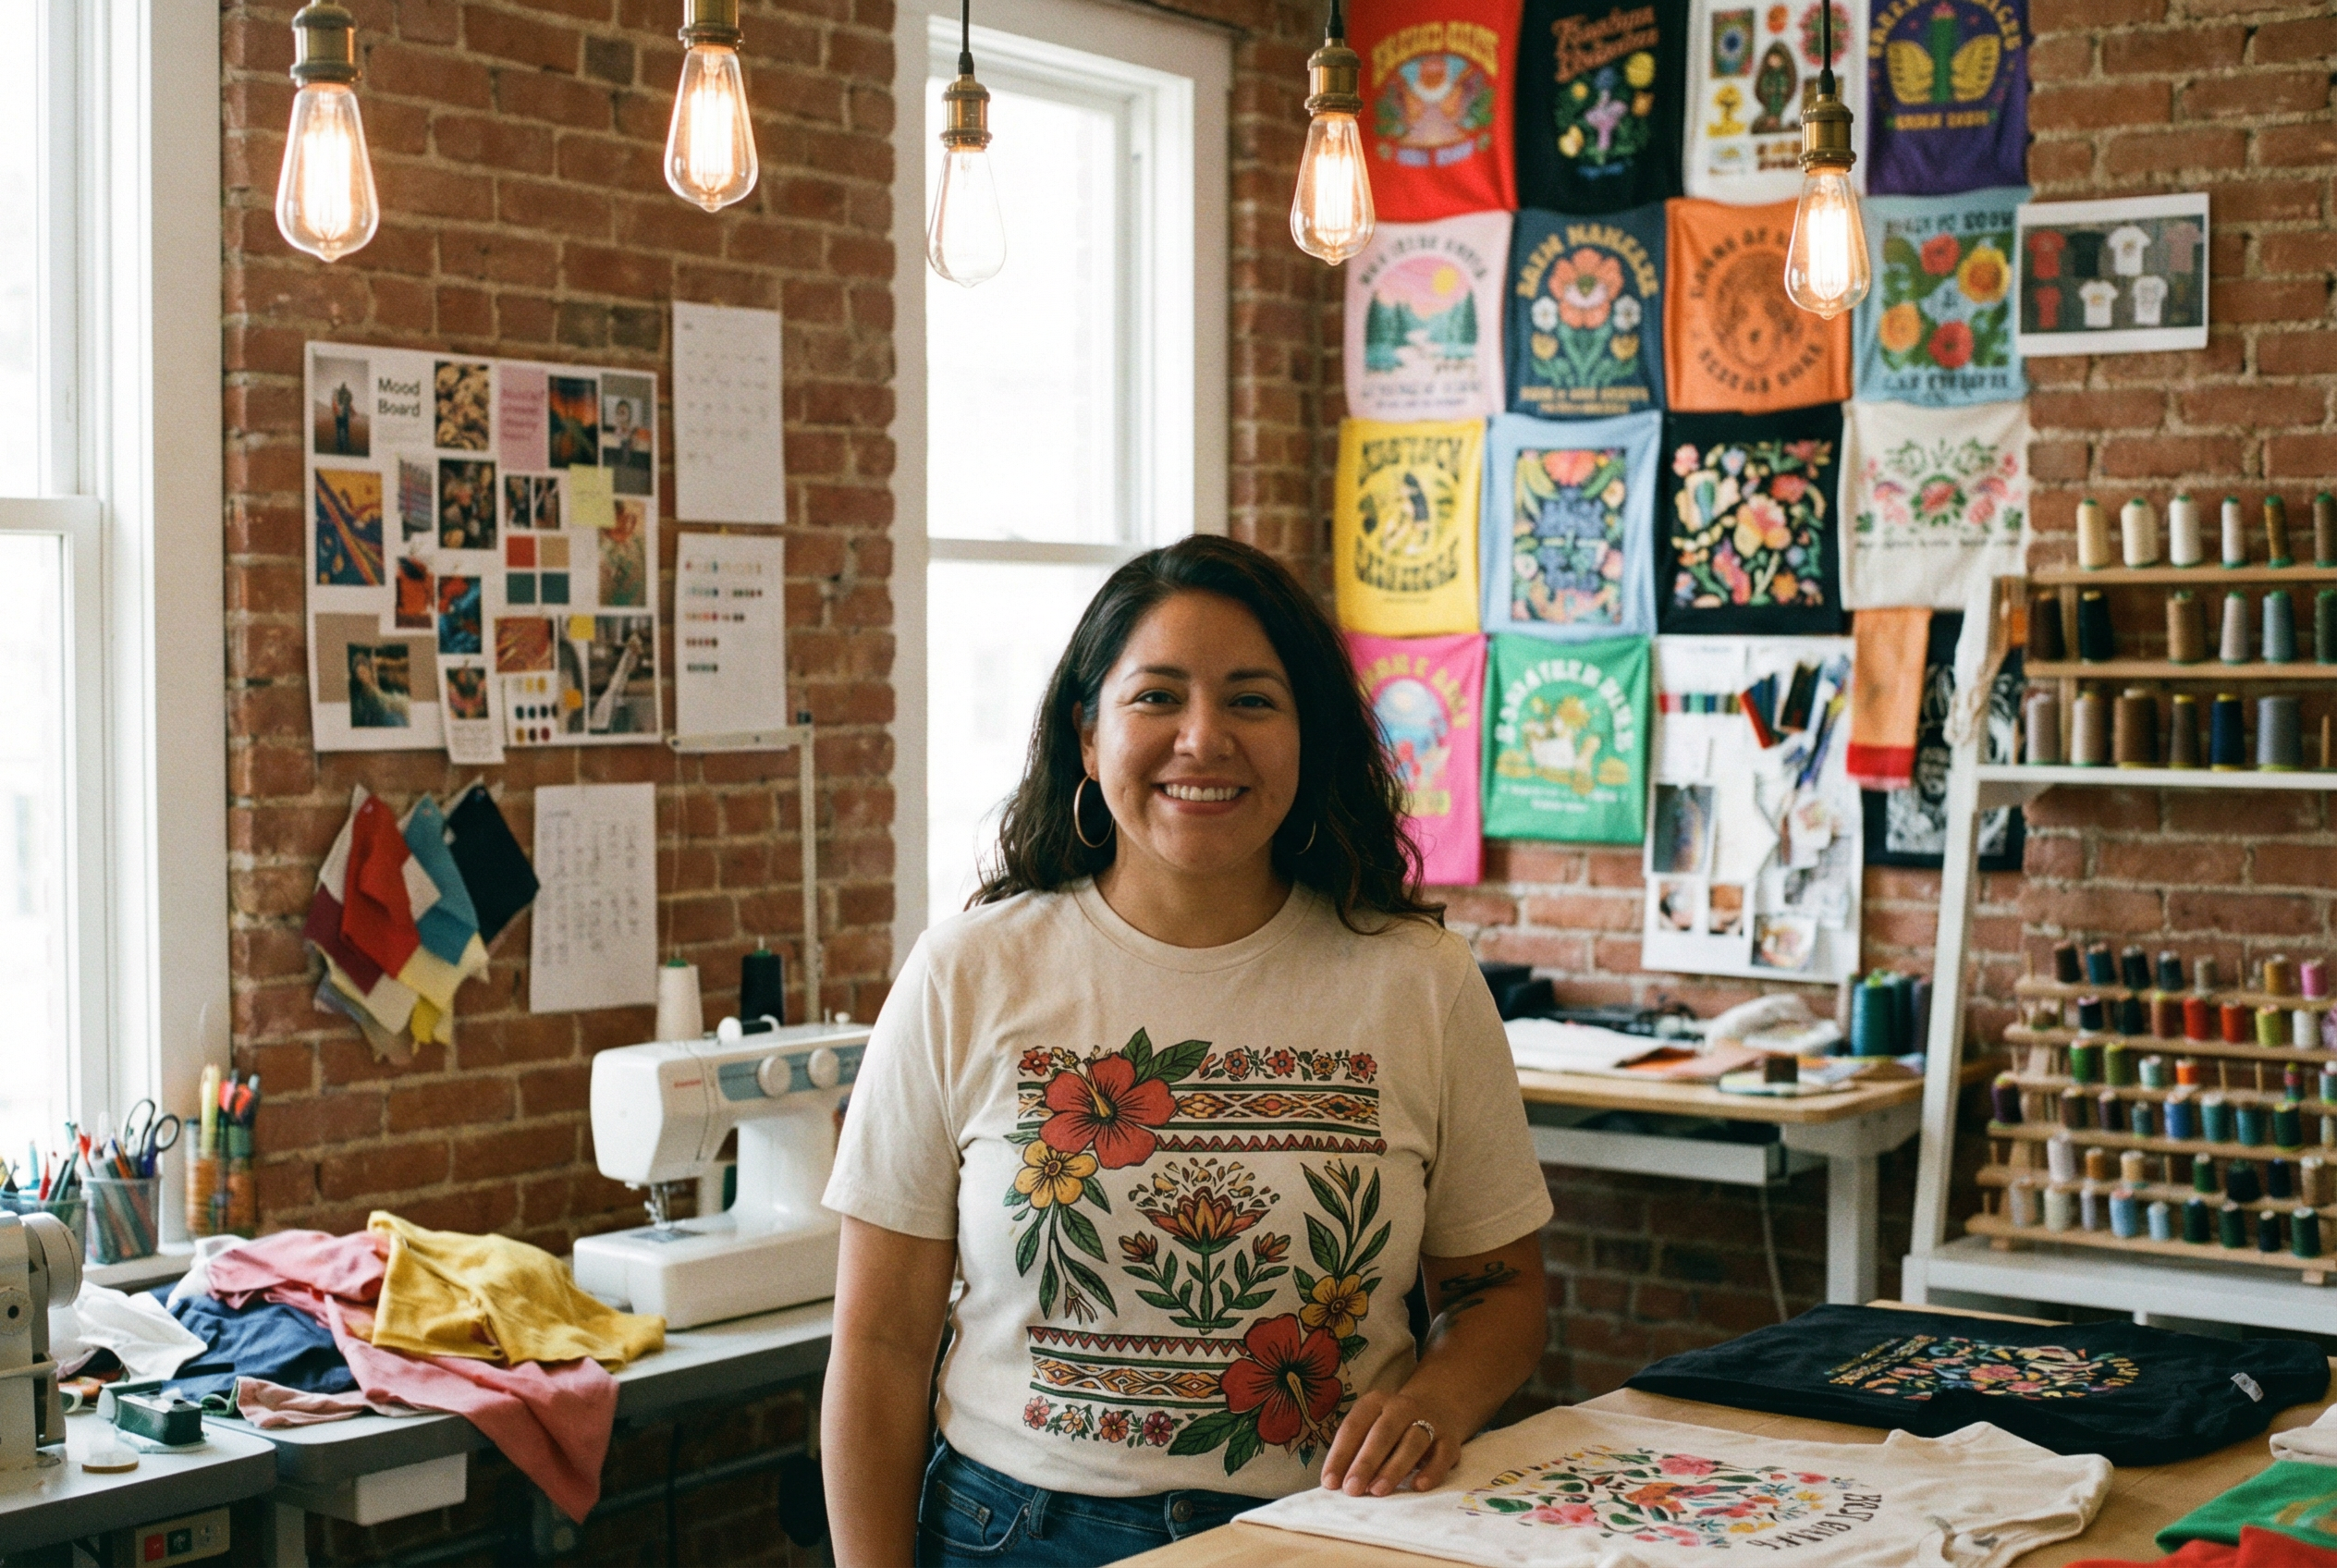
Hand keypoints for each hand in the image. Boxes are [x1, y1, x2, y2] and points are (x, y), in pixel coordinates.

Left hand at [1319, 1389, 1457, 1497]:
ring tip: (1377, 1491)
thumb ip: (1355, 1450)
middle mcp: (1401, 1407)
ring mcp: (1429, 1421)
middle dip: (1365, 1462)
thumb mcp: (1371, 1426)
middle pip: (1382, 1433)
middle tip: (1352, 1489)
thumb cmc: (1392, 1426)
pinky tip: (1418, 1486)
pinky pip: (1442, 1455)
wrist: (1438, 1405)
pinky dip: (1431, 1471)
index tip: (1330, 1482)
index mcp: (1375, 1402)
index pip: (1354, 1427)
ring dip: (1394, 1467)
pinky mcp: (1450, 1440)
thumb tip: (1336, 1483)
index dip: (1340, 1455)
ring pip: (1412, 1442)